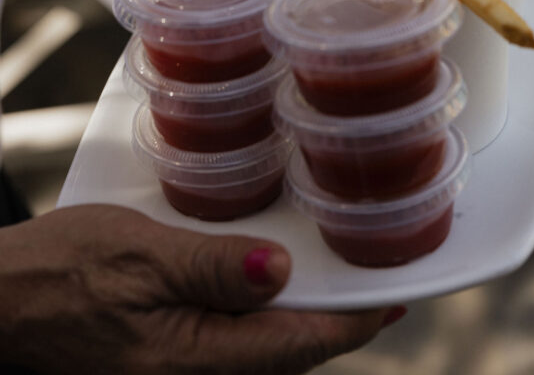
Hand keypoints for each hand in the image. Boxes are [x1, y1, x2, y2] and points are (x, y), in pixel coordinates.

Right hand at [0, 205, 399, 373]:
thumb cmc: (57, 272)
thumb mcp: (138, 254)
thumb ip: (213, 268)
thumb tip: (283, 273)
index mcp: (191, 358)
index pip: (297, 347)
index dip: (353, 321)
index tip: (392, 296)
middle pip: (286, 356)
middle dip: (334, 324)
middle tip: (373, 284)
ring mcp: (175, 374)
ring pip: (261, 355)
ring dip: (299, 322)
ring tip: (332, 281)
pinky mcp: (163, 362)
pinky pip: (230, 348)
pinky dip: (261, 321)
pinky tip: (265, 287)